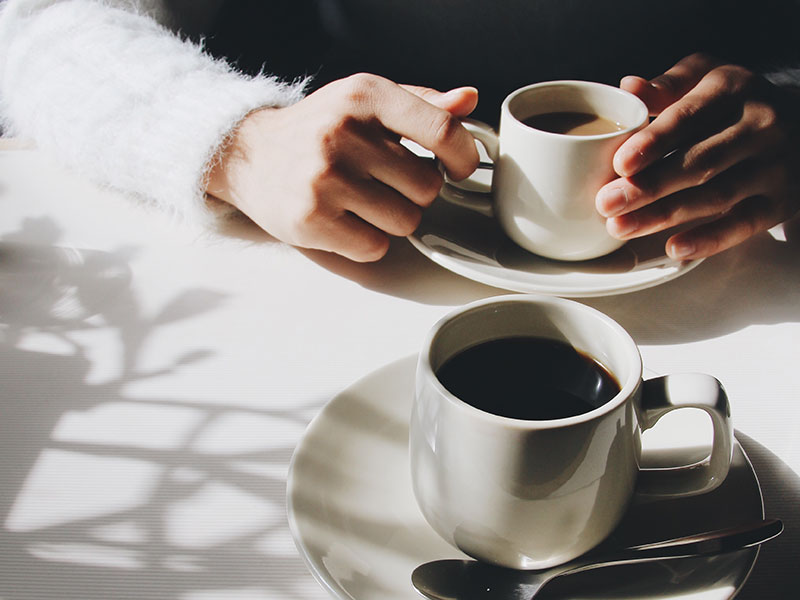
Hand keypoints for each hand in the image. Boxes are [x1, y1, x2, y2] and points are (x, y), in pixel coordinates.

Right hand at [207, 73, 479, 261]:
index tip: (459, 168)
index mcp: (364, 96)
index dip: (463, 155)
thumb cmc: (315, 129)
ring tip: (361, 202)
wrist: (248, 154)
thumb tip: (468, 101)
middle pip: (427, 187)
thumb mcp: (363, 102)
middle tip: (384, 184)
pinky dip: (367, 242)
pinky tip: (345, 221)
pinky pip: (374, 248)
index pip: (440, 128)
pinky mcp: (310, 219)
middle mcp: (343, 133)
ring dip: (392, 220)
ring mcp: (324, 178)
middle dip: (414, 193)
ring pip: (405, 221)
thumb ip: (420, 104)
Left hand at [595, 53, 799, 259]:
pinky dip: (709, 239)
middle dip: (649, 186)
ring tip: (619, 228)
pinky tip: (674, 248)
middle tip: (605, 203)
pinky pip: (745, 224)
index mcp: (734, 88)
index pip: (689, 116)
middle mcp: (761, 124)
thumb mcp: (703, 77)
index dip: (654, 142)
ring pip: (716, 195)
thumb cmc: (731, 101)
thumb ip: (666, 86)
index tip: (620, 164)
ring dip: (664, 215)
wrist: (798, 122)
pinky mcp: (782, 200)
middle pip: (700, 162)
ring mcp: (775, 164)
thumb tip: (628, 87)